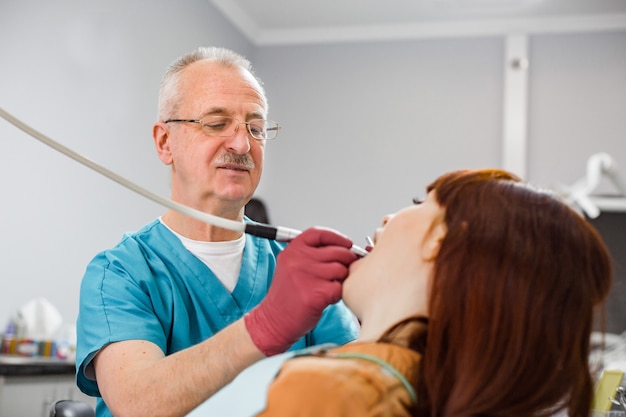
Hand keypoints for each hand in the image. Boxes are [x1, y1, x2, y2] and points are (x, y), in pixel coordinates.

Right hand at [244, 227, 357, 355]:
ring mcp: (306, 276)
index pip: (320, 233)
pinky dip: (337, 294)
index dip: (337, 237)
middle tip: (345, 270)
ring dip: (340, 279)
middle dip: (347, 260)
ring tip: (328, 287)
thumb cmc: (287, 295)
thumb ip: (311, 254)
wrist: (274, 320)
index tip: (347, 244)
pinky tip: (326, 299)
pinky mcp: (315, 294)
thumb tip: (344, 248)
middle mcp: (298, 260)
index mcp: (292, 250)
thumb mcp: (291, 266)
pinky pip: (339, 288)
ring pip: (340, 270)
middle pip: (336, 251)